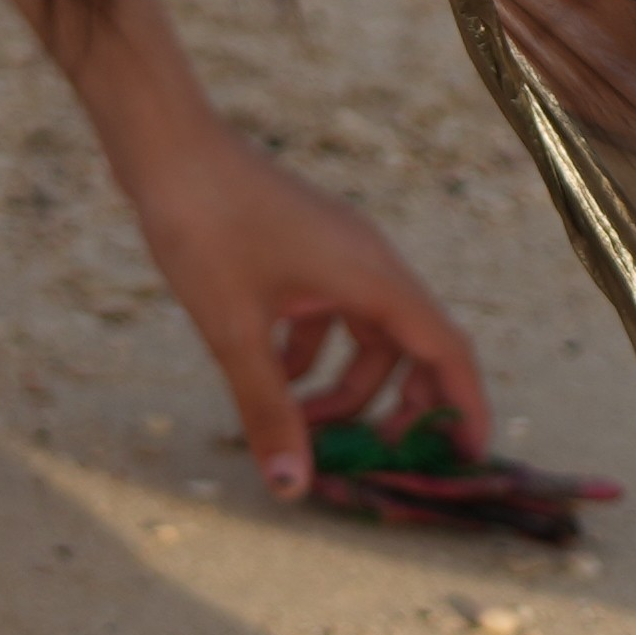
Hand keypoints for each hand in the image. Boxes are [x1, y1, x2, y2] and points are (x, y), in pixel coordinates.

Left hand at [128, 146, 493, 498]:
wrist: (166, 145)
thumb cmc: (204, 227)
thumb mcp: (234, 331)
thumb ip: (268, 411)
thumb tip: (291, 489)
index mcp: (373, 277)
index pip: (447, 349)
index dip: (465, 406)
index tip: (469, 459)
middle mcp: (369, 262)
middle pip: (413, 346)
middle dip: (401, 406)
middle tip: (379, 459)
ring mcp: (338, 252)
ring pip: (366, 334)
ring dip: (345, 386)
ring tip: (303, 428)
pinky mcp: (306, 248)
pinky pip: (330, 313)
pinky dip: (312, 353)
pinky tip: (271, 375)